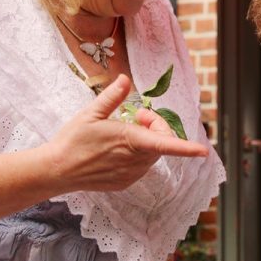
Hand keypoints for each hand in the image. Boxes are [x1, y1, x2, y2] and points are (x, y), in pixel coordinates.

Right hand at [42, 74, 207, 192]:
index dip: (186, 148)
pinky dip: (139, 154)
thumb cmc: (72, 139)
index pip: (165, 145)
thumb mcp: (91, 113)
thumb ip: (112, 96)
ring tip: (124, 130)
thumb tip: (126, 78)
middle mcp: (135, 161)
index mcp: (130, 141)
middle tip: (136, 115)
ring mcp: (131, 174)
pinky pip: (142, 166)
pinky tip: (118, 149)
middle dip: (156, 126)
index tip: (203, 151)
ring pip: (153, 155)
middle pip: (162, 142)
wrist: (57, 170)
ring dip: (148, 140)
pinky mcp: (125, 182)